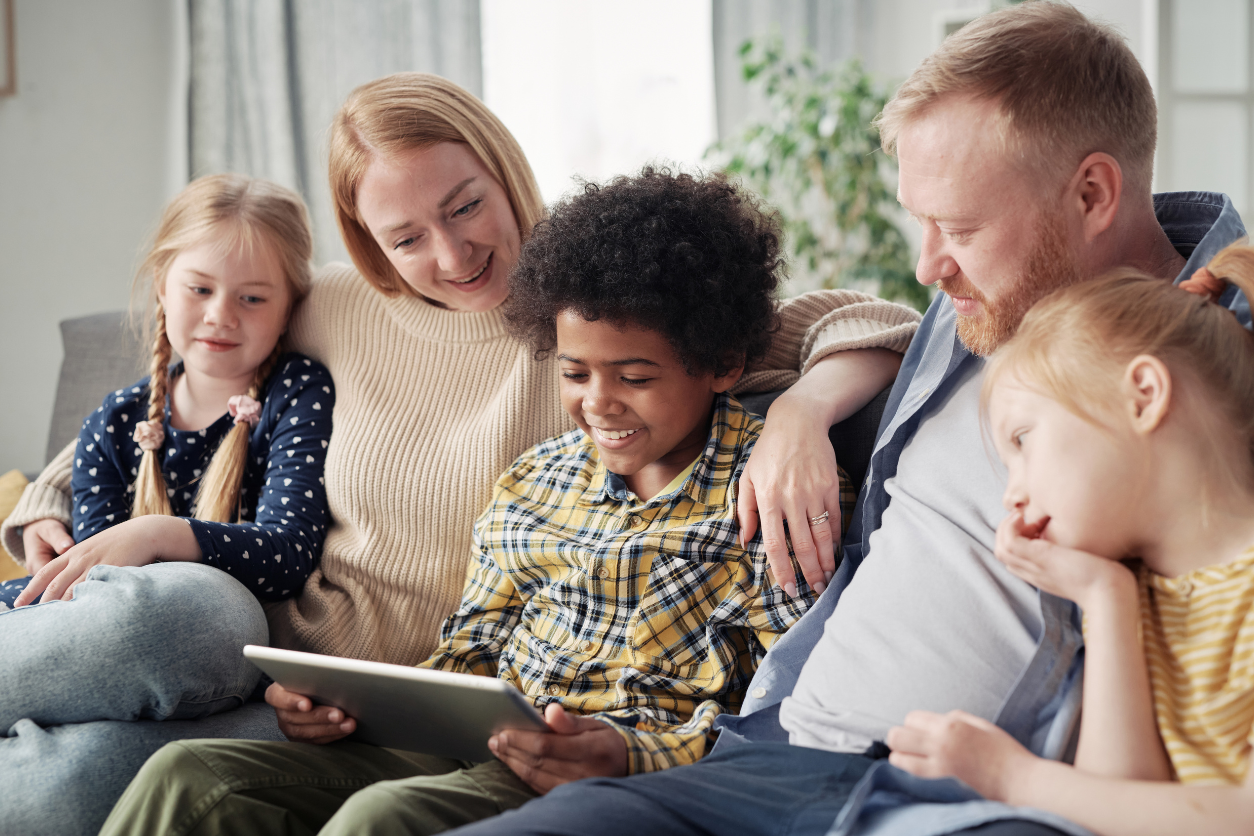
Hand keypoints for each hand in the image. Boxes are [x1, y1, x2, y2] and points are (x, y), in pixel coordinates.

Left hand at [13, 515, 199, 605]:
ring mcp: (96, 564)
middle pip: (55, 585)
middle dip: (42, 603)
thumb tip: (69, 584)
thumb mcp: (94, 548)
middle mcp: (80, 558)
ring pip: (73, 590)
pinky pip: (96, 589)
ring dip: (63, 607)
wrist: (145, 532)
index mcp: (73, 553)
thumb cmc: (120, 543)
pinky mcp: (113, 569)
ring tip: (54, 624)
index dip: (30, 589)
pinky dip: (86, 602)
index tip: (18, 603)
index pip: (44, 573)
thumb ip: (80, 563)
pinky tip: (82, 614)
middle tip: (33, 619)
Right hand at [266, 681, 355, 743]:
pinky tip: (347, 728)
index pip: (276, 697)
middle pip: (295, 718)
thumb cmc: (312, 677)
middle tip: (339, 714)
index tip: (307, 704)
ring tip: (349, 723)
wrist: (317, 690)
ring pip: (307, 732)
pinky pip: (317, 741)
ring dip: (331, 728)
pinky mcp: (302, 739)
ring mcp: (290, 728)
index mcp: (277, 692)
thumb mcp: (310, 672)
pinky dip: (334, 735)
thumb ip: (315, 674)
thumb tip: (334, 674)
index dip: (291, 701)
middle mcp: (281, 712)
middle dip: (320, 717)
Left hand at [489, 703, 627, 793]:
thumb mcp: (596, 725)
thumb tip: (549, 711)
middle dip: (512, 749)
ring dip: (512, 762)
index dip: (522, 738)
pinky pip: (537, 786)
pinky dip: (521, 773)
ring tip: (498, 748)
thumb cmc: (606, 743)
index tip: (503, 730)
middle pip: (537, 761)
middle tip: (495, 739)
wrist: (625, 770)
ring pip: (534, 776)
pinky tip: (511, 762)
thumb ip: (570, 721)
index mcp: (592, 750)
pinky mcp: (566, 797)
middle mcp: (584, 773)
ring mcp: (575, 789)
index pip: (547, 746)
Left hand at [738, 402, 841, 596]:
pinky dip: (836, 538)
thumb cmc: (768, 451)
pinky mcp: (831, 486)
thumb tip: (745, 542)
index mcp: (768, 498)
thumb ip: (746, 511)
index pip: (775, 543)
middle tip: (814, 591)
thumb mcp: (748, 477)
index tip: (789, 588)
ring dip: (827, 561)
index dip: (782, 569)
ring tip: (829, 579)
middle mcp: (791, 498)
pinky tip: (836, 552)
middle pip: (802, 545)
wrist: (798, 422)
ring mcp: (813, 492)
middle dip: (810, 572)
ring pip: (822, 535)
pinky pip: (835, 518)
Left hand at [887, 709, 1034, 801]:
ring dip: (901, 758)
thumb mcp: (980, 724)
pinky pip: (910, 777)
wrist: (1020, 782)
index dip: (915, 725)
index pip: (911, 718)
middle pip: (896, 736)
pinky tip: (919, 774)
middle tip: (913, 746)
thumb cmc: (1004, 752)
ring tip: (914, 761)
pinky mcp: (941, 786)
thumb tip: (935, 720)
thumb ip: (955, 718)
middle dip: (901, 739)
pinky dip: (908, 774)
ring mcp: (938, 766)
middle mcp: (941, 743)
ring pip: (897, 758)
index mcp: (952, 724)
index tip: (923, 733)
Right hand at [995, 511, 1132, 609]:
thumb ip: (1078, 559)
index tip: (1034, 525)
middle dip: (1008, 531)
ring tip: (1024, 516)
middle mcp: (1034, 572)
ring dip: (1006, 527)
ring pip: (1001, 547)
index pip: (1014, 559)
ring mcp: (1035, 566)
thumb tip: (1084, 545)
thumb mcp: (1087, 568)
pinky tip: (1028, 517)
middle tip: (1026, 518)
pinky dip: (1011, 527)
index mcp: (1043, 575)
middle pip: (1003, 553)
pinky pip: (1009, 542)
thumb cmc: (1107, 582)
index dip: (1017, 538)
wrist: (1111, 595)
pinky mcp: (1040, 557)